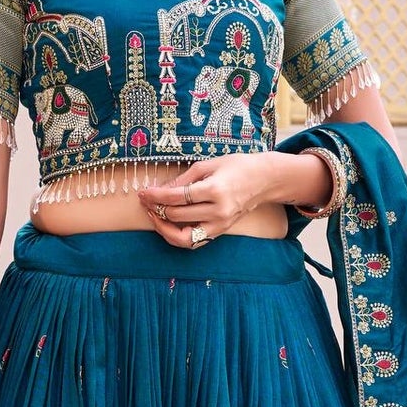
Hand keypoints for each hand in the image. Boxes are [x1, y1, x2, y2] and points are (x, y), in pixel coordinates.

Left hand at [134, 156, 276, 246]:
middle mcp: (218, 211)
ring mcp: (220, 224)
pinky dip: (178, 236)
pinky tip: (169, 225)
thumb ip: (182, 179)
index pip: (176, 197)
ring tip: (154, 216)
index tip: (142, 193)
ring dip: (164, 228)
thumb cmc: (237, 167)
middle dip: (156, 208)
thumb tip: (159, 191)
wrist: (264, 180)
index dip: (155, 196)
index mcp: (214, 190)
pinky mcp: (221, 231)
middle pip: (177, 215)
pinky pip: (194, 241)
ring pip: (183, 237)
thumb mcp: (208, 165)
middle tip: (145, 201)